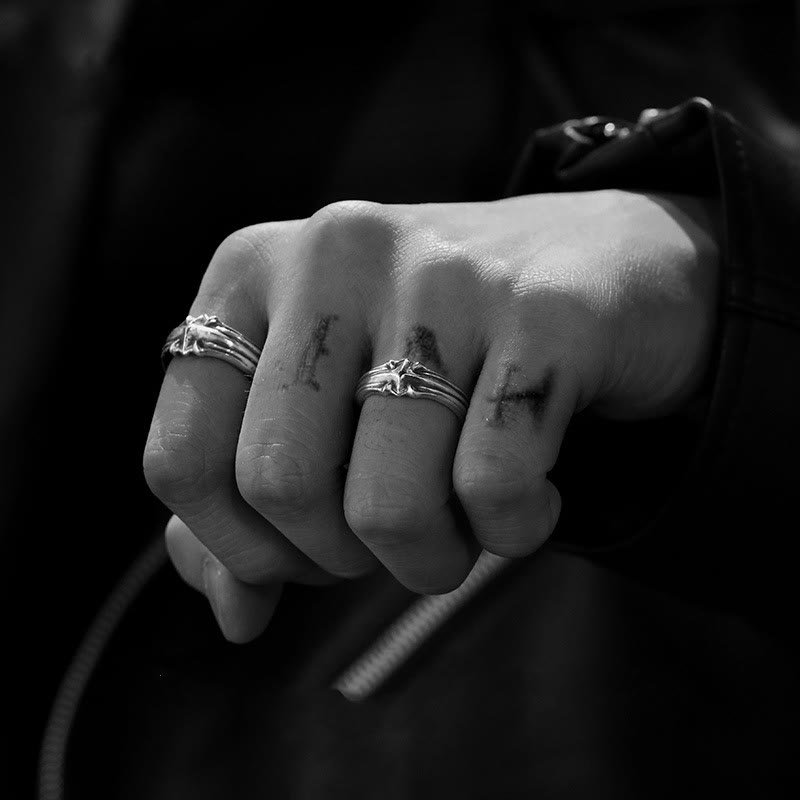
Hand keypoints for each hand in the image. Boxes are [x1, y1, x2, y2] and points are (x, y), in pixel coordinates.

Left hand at [143, 190, 718, 641]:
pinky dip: (511, 530)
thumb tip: (235, 614)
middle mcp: (334, 252)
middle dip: (338, 557)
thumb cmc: (442, 352)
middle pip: (279, 485)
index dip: (241, 548)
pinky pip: (493, 487)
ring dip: (429, 558)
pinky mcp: (543, 314)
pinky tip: (534, 497)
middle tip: (395, 534)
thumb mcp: (327, 404)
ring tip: (465, 521)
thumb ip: (252, 502)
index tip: (306, 551)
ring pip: (387, 505)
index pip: (182, 460)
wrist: (597, 266)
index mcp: (252, 272)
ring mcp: (441, 274)